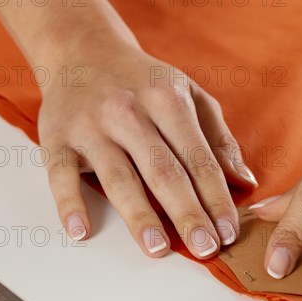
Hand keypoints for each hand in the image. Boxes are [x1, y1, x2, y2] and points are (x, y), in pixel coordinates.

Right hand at [38, 43, 256, 257]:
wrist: (83, 51)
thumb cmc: (144, 82)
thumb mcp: (190, 95)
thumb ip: (219, 139)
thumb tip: (245, 181)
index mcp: (168, 101)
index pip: (199, 159)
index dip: (216, 198)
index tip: (228, 232)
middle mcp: (130, 112)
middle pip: (163, 172)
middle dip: (187, 213)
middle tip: (205, 249)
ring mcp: (91, 125)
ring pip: (119, 177)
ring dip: (139, 216)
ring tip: (158, 248)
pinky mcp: (56, 137)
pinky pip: (60, 174)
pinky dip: (69, 203)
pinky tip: (81, 231)